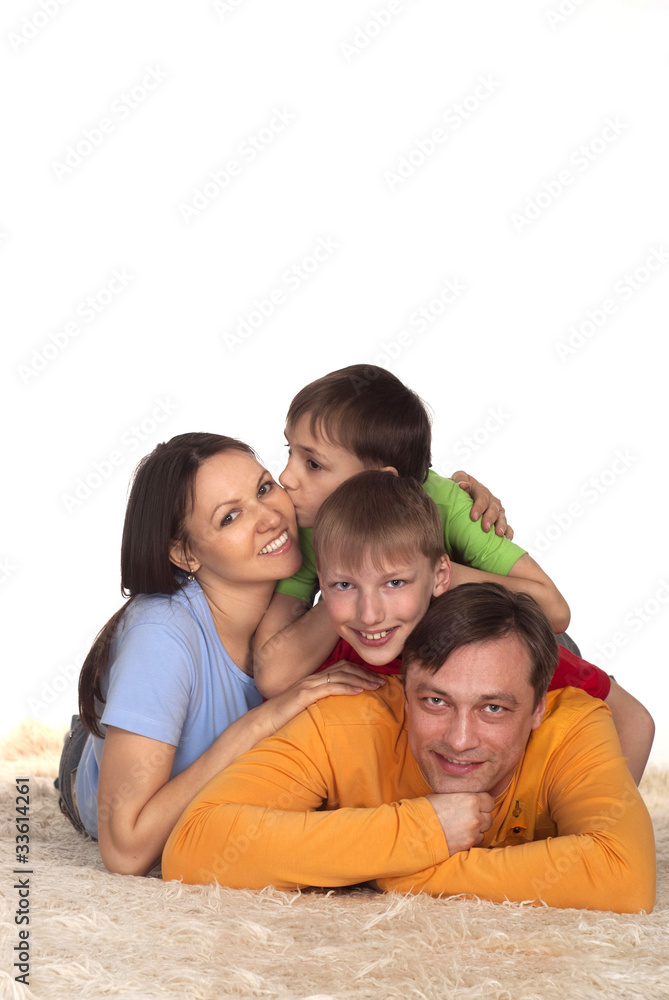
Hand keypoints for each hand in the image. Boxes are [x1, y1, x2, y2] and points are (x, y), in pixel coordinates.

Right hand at [262, 661, 385, 732]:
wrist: (262, 722)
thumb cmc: (284, 719)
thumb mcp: (306, 709)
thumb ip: (321, 705)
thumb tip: (338, 712)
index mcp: (314, 680)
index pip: (342, 669)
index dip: (361, 672)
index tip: (376, 679)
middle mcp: (313, 679)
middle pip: (345, 669)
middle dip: (366, 674)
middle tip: (383, 681)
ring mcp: (308, 685)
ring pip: (340, 676)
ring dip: (361, 679)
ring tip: (377, 686)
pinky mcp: (305, 695)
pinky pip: (330, 688)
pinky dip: (346, 687)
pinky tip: (359, 691)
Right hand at [426, 792, 493, 854]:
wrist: (417, 830)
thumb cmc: (428, 809)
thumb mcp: (446, 795)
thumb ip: (463, 796)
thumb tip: (470, 797)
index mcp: (471, 800)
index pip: (489, 800)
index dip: (483, 802)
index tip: (477, 804)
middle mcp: (475, 817)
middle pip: (489, 816)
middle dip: (481, 816)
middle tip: (469, 815)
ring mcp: (472, 833)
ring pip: (485, 830)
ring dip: (477, 829)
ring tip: (463, 826)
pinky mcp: (468, 846)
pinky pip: (477, 841)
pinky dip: (471, 839)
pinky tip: (460, 835)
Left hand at [451, 470, 513, 538]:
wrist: (459, 496)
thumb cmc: (457, 488)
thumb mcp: (457, 479)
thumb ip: (459, 478)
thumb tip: (463, 485)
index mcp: (480, 490)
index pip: (482, 497)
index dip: (479, 507)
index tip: (473, 517)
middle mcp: (491, 500)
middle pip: (493, 509)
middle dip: (490, 518)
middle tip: (485, 528)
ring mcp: (497, 510)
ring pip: (502, 517)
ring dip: (501, 525)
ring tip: (498, 534)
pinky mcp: (499, 520)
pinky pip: (508, 526)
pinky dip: (508, 532)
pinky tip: (506, 540)